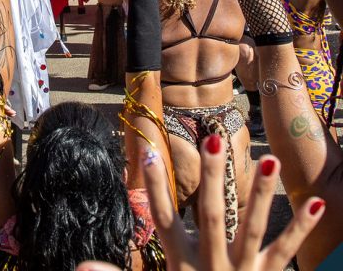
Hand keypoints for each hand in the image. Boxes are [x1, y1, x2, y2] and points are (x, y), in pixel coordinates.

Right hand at [138, 137, 323, 270]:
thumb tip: (82, 266)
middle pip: (212, 216)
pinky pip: (286, 251)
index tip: (148, 151)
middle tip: (213, 140)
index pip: (163, 219)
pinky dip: (301, 228)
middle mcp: (212, 266)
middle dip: (212, 178)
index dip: (154, 188)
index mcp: (181, 265)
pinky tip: (315, 202)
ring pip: (253, 228)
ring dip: (261, 194)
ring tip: (269, 159)